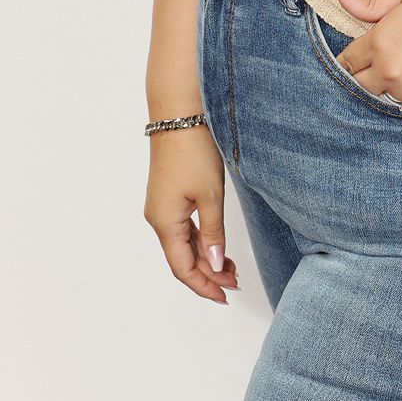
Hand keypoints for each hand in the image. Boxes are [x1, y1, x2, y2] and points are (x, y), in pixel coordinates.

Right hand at [144, 125, 239, 303]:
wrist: (179, 113)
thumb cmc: (194, 150)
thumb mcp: (210, 195)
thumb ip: (212, 232)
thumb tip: (215, 264)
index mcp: (164, 222)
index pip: (182, 268)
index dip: (203, 286)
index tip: (225, 296)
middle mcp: (158, 218)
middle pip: (182, 258)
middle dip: (208, 273)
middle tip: (236, 282)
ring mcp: (162, 207)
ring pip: (184, 244)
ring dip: (206, 257)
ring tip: (232, 267)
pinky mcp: (169, 195)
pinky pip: (184, 228)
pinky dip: (201, 240)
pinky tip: (217, 244)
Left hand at [331, 0, 401, 104]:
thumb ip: (368, 2)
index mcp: (381, 43)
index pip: (346, 61)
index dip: (350, 56)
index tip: (357, 51)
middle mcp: (392, 72)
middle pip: (359, 85)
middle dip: (363, 73)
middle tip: (380, 55)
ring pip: (383, 95)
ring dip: (386, 82)